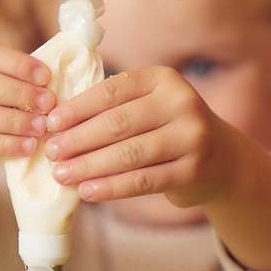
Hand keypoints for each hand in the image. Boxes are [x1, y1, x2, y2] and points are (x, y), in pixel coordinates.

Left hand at [43, 66, 248, 207]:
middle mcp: (181, 102)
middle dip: (79, 139)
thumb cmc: (165, 129)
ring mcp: (191, 137)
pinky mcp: (193, 170)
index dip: (78, 108)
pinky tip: (87, 191)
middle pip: (118, 123)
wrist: (220, 159)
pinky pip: (143, 180)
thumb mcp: (147, 106)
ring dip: (89, 166)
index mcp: (162, 79)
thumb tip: (55, 123)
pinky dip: (111, 187)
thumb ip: (111, 108)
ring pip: (129, 154)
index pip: (112, 91)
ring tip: (62, 174)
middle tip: (52, 152)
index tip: (51, 123)